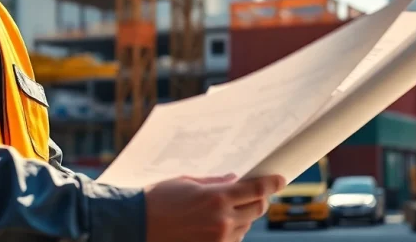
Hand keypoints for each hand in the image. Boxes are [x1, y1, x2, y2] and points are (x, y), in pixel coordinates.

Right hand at [145, 173, 285, 241]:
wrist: (135, 225)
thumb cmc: (157, 200)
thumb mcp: (186, 182)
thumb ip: (214, 182)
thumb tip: (235, 180)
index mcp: (216, 197)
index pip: (256, 189)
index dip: (272, 183)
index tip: (280, 179)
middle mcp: (221, 219)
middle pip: (257, 209)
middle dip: (259, 199)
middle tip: (253, 193)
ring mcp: (218, 239)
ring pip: (246, 226)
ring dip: (242, 217)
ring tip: (223, 210)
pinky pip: (232, 240)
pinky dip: (231, 231)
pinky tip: (216, 225)